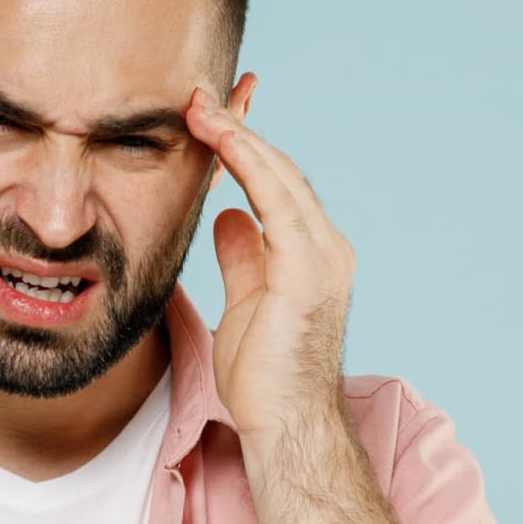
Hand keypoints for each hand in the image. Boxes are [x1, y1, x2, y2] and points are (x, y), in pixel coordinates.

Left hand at [185, 77, 355, 438]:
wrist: (285, 425)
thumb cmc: (264, 377)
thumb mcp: (245, 303)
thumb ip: (242, 257)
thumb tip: (228, 218)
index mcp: (310, 254)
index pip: (276, 186)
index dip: (244, 150)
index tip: (207, 119)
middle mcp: (325, 246)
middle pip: (280, 172)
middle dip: (239, 131)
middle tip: (197, 98)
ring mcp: (322, 256)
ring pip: (280, 177)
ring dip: (239, 138)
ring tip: (199, 107)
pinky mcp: (308, 271)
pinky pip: (277, 201)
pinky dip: (249, 165)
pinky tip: (220, 139)